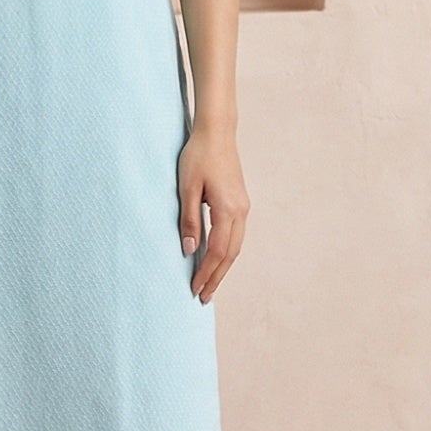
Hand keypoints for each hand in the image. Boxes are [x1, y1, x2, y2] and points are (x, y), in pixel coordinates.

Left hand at [178, 126, 248, 302]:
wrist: (217, 132)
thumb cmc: (198, 156)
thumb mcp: (186, 188)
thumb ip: (189, 220)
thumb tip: (190, 250)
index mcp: (227, 209)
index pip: (218, 251)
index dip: (206, 273)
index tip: (195, 289)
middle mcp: (241, 211)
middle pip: (231, 255)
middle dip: (217, 277)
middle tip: (203, 297)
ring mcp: (243, 207)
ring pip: (236, 246)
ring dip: (223, 267)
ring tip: (210, 284)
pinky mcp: (240, 202)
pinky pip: (236, 235)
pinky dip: (227, 252)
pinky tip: (216, 259)